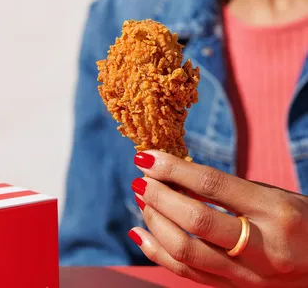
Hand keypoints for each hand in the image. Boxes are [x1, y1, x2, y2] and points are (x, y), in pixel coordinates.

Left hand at [128, 151, 307, 286]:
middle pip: (195, 219)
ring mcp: (247, 274)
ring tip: (140, 199)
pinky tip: (139, 233)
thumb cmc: (297, 218)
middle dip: (159, 196)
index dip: (173, 168)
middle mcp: (262, 245)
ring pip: (185, 251)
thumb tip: (176, 177)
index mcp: (274, 209)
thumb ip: (227, 189)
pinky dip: (156, 252)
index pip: (211, 183)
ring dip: (154, 221)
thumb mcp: (270, 194)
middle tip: (141, 179)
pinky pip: (186, 273)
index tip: (148, 157)